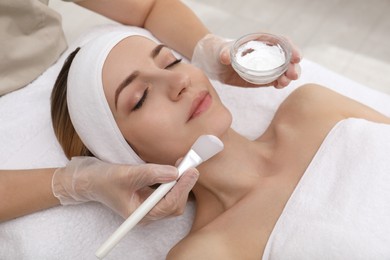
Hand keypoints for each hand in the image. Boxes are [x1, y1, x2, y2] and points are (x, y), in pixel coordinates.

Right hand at [52, 157, 198, 220]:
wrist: (91, 179)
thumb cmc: (103, 179)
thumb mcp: (126, 174)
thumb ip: (150, 174)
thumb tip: (175, 172)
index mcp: (140, 215)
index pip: (168, 206)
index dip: (181, 188)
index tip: (190, 172)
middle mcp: (147, 213)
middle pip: (175, 205)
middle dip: (184, 185)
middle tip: (190, 165)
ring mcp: (149, 205)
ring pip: (174, 198)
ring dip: (181, 181)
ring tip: (184, 163)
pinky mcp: (150, 196)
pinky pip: (168, 191)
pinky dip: (175, 179)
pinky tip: (176, 167)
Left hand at [192, 34, 301, 87]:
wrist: (213, 64)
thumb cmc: (218, 51)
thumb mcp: (221, 50)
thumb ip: (224, 53)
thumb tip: (225, 57)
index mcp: (261, 41)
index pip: (280, 42)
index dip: (291, 48)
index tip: (296, 57)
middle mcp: (266, 53)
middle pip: (286, 57)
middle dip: (293, 65)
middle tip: (293, 75)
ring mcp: (265, 66)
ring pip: (283, 69)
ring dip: (288, 76)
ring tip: (286, 82)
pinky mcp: (261, 78)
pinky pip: (275, 80)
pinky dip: (280, 83)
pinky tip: (280, 86)